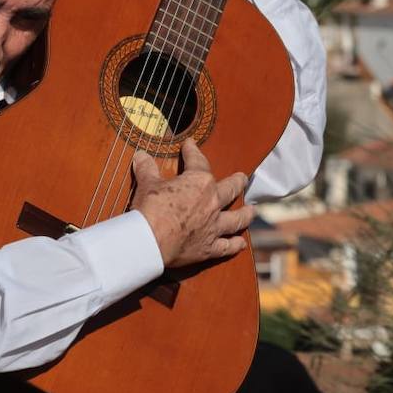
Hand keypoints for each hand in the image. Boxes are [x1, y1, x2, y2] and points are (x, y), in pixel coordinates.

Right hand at [131, 138, 250, 268]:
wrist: (151, 240)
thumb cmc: (150, 209)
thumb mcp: (146, 184)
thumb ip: (147, 169)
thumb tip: (141, 155)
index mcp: (199, 183)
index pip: (198, 162)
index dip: (193, 152)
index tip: (190, 145)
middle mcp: (213, 203)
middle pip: (230, 190)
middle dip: (237, 182)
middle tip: (242, 178)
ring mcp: (214, 226)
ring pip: (237, 219)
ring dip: (246, 214)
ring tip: (252, 211)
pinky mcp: (209, 247)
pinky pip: (227, 246)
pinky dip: (235, 245)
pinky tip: (241, 243)